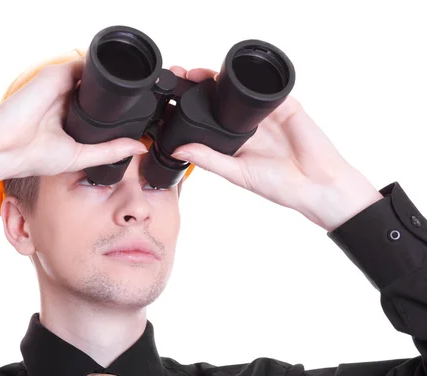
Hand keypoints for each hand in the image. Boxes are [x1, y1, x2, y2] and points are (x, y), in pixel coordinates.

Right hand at [0, 57, 147, 179]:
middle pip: (97, 89)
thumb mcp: (79, 156)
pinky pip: (84, 65)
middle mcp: (63, 99)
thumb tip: (137, 148)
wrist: (3, 148)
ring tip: (135, 89)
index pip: (96, 106)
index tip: (138, 112)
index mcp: (67, 117)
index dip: (116, 108)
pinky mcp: (55, 75)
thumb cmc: (30, 155)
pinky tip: (117, 80)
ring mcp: (59, 85)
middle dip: (117, 94)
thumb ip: (108, 151)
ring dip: (111, 81)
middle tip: (142, 100)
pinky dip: (100, 71)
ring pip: (93, 76)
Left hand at [168, 66, 382, 230]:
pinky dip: (254, 79)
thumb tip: (178, 150)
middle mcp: (247, 125)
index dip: (190, 106)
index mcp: (233, 141)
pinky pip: (268, 87)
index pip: (208, 118)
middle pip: (221, 98)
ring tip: (202, 74)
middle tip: (184, 75)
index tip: (172, 98)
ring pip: (241, 88)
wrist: (317, 184)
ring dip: (222, 78)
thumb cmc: (280, 186)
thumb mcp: (237, 173)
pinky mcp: (285, 105)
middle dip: (202, 84)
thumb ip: (209, 159)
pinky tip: (238, 75)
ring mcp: (265, 113)